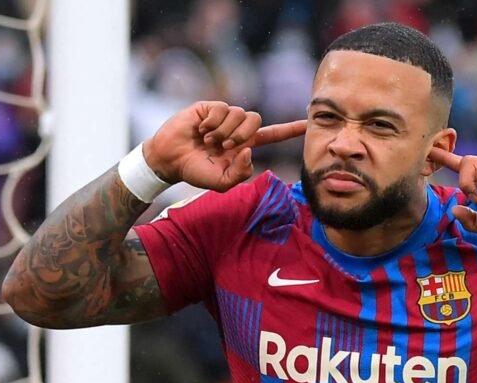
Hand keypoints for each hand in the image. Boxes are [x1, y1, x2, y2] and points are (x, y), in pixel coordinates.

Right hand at [143, 101, 306, 191]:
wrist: (169, 160)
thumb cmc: (195, 172)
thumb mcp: (221, 182)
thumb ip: (240, 172)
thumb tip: (249, 150)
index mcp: (245, 145)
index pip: (273, 134)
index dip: (290, 129)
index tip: (307, 122)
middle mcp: (237, 128)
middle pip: (256, 120)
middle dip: (242, 135)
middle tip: (223, 147)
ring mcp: (223, 117)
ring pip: (239, 114)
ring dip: (223, 131)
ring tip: (207, 140)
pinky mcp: (209, 107)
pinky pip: (221, 109)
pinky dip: (211, 123)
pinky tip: (200, 129)